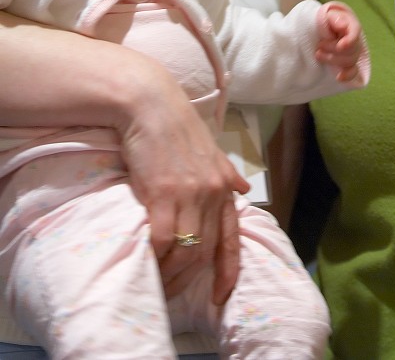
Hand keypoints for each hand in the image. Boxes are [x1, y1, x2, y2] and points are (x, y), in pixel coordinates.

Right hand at [117, 67, 248, 304]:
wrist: (151, 105)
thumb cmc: (176, 126)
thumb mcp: (211, 149)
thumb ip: (226, 172)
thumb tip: (243, 187)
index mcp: (224, 185)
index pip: (232, 237)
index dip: (228, 270)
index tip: (221, 296)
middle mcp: (213, 192)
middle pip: (207, 250)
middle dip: (191, 278)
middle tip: (174, 293)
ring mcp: (190, 193)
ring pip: (187, 250)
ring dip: (172, 273)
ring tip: (157, 283)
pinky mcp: (163, 193)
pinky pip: (163, 239)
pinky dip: (156, 257)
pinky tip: (146, 264)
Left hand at [314, 1, 368, 83]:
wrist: (317, 30)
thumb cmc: (322, 21)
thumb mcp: (326, 15)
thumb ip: (334, 18)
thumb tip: (342, 25)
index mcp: (350, 25)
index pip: (356, 32)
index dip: (350, 41)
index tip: (340, 46)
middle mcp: (354, 39)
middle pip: (352, 49)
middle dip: (333, 49)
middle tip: (319, 45)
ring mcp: (352, 53)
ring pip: (350, 61)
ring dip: (332, 60)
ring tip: (318, 54)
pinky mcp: (348, 65)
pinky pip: (353, 73)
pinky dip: (347, 75)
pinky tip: (339, 77)